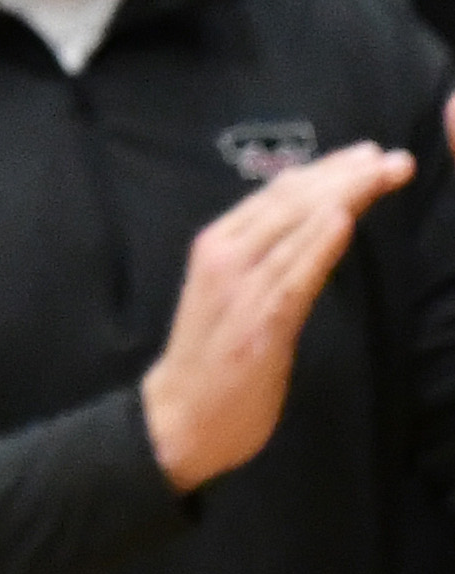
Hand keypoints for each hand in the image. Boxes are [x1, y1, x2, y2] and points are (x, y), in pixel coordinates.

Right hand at [141, 141, 415, 491]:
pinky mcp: (259, 326)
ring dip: (346, 196)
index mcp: (218, 245)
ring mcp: (241, 291)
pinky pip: (294, 278)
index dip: (327, 169)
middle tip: (395, 159)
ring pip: (297, 230)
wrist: (177, 418)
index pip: (278, 194)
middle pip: (292, 203)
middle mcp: (225, 257)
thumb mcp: (231, 291)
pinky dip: (318, 246)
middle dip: (347, 176)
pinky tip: (344, 219)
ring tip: (386, 173)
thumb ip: (265, 253)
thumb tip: (311, 213)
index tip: (371, 154)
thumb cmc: (210, 357)